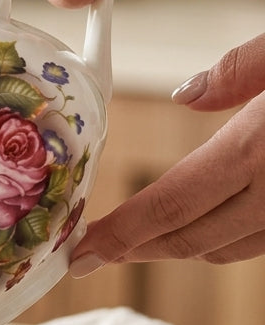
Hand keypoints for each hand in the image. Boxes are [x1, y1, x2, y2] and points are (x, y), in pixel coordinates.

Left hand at [70, 33, 264, 274]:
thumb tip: (186, 95)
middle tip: (90, 254)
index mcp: (257, 151)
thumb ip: (239, 70)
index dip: (120, 236)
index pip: (171, 206)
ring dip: (177, 248)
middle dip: (136, 250)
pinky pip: (259, 241)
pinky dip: (220, 239)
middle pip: (193, 240)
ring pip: (228, 249)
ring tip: (133, 242)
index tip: (79, 254)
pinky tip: (198, 224)